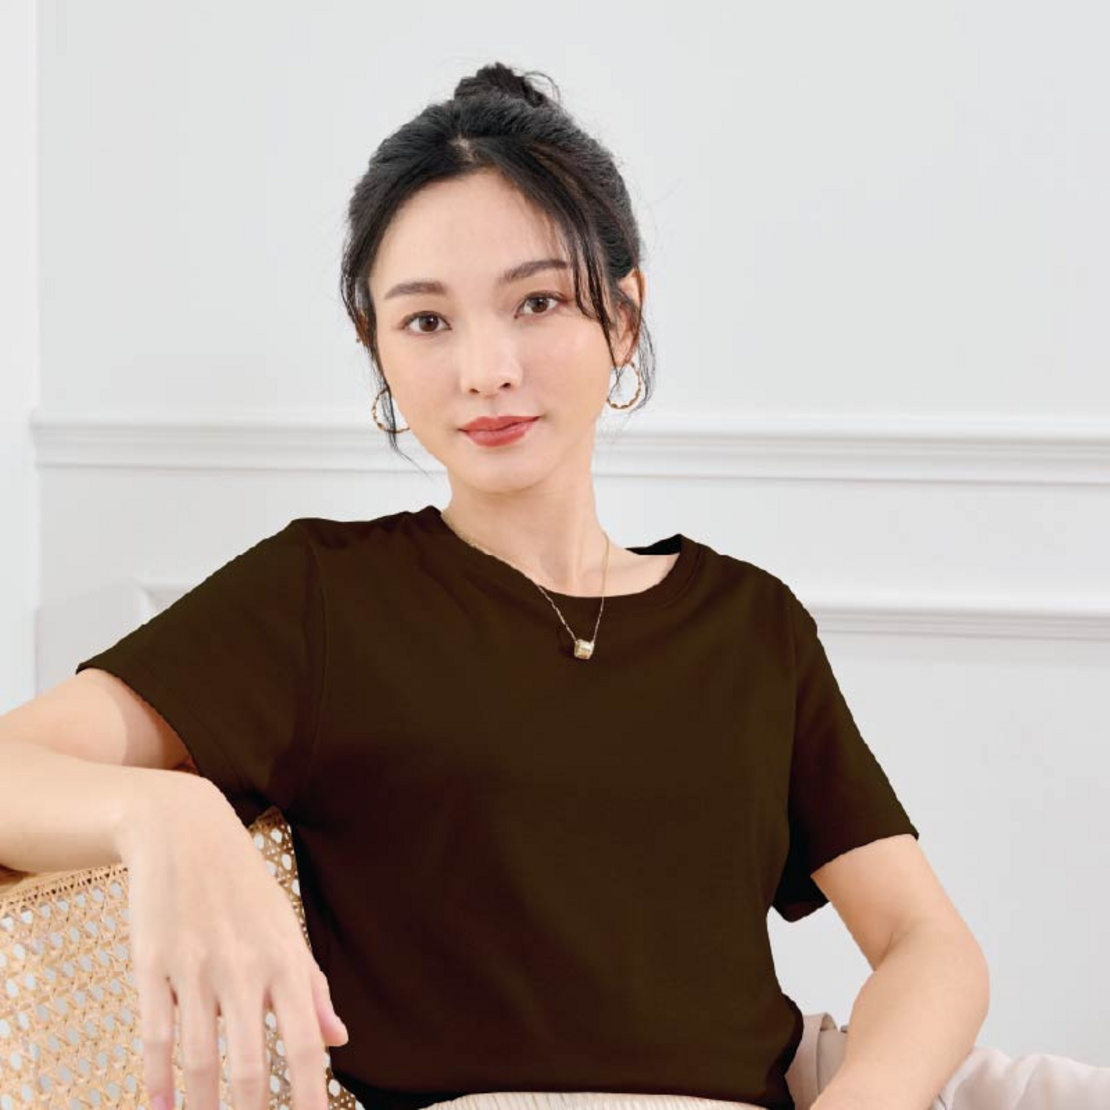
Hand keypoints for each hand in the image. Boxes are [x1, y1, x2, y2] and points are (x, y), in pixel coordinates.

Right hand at [119, 778, 347, 1109]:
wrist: (186, 833)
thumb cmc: (244, 888)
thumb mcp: (287, 928)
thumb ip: (312, 988)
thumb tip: (339, 1040)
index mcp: (285, 960)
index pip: (304, 1045)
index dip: (309, 1098)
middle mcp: (244, 967)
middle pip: (249, 1065)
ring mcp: (196, 967)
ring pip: (200, 1060)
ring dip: (201, 1108)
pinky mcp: (153, 965)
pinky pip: (155, 1036)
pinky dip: (158, 1080)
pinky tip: (163, 1107)